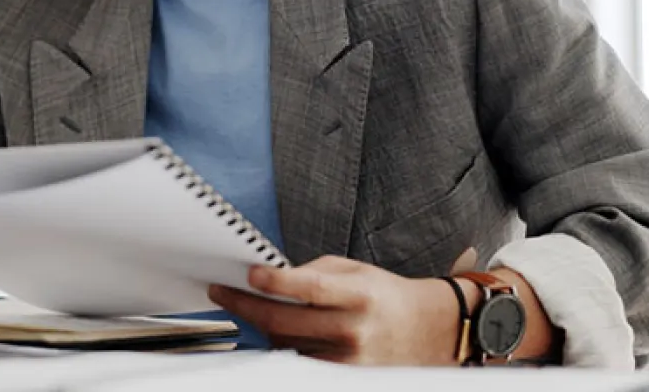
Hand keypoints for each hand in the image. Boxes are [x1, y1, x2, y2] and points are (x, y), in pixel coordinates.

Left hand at [208, 256, 460, 364]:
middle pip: (286, 321)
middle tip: (220, 292)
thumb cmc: (384, 295)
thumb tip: (270, 278)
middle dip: (246, 305)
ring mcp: (349, 360)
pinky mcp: (345, 378)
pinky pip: (298, 363)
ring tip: (245, 308)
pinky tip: (268, 331)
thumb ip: (314, 272)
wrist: (427, 330)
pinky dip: (279, 346)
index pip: (309, 287)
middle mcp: (354, 330)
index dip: (274, 281)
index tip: (249, 273)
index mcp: (359, 295)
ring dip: (260, 326)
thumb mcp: (354, 270)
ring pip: (285, 344)